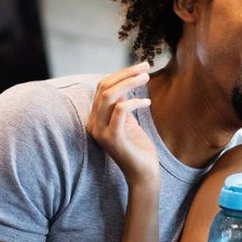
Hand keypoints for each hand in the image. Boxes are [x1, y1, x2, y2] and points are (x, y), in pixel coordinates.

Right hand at [86, 63, 157, 183]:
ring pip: (109, 96)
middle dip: (125, 74)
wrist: (143, 174)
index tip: (140, 67)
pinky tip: (147, 102)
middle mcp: (94, 123)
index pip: (102, 88)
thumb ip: (123, 106)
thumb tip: (127, 86)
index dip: (120, 74)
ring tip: (147, 77)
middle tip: (145, 67)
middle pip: (104, 88)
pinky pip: (120, 110)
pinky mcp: (112, 138)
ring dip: (129, 83)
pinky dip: (134, 102)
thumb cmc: (139, 148)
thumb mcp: (129, 123)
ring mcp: (101, 131)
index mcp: (96, 118)